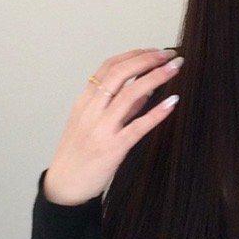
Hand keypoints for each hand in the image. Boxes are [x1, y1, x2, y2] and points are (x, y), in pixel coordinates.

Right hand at [42, 47, 182, 204]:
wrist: (64, 187)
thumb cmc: (78, 156)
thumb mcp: (90, 124)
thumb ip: (117, 107)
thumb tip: (145, 89)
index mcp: (84, 103)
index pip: (107, 68)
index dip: (132, 55)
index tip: (152, 50)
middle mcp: (91, 111)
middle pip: (119, 75)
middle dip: (146, 60)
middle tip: (168, 54)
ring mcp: (101, 129)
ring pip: (129, 95)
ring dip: (155, 77)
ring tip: (175, 68)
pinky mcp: (113, 148)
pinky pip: (137, 127)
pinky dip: (156, 113)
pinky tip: (172, 102)